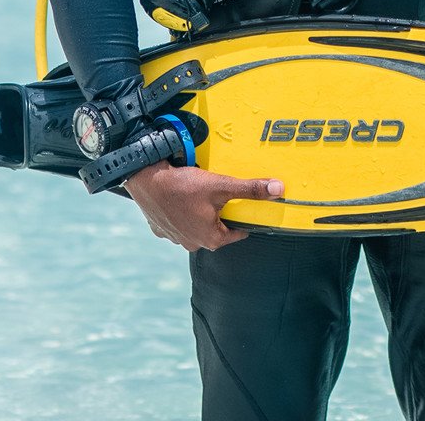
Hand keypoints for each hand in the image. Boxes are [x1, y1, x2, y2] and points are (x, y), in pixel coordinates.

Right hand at [123, 162, 283, 251]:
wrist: (145, 180)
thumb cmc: (183, 186)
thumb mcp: (222, 186)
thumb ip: (251, 190)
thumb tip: (279, 189)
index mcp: (211, 239)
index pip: (238, 232)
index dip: (242, 217)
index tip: (241, 204)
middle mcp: (193, 244)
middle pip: (216, 229)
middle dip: (219, 213)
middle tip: (218, 194)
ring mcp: (175, 238)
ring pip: (196, 226)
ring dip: (199, 213)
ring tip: (198, 194)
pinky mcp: (160, 229)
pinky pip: (177, 222)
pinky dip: (181, 212)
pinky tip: (180, 198)